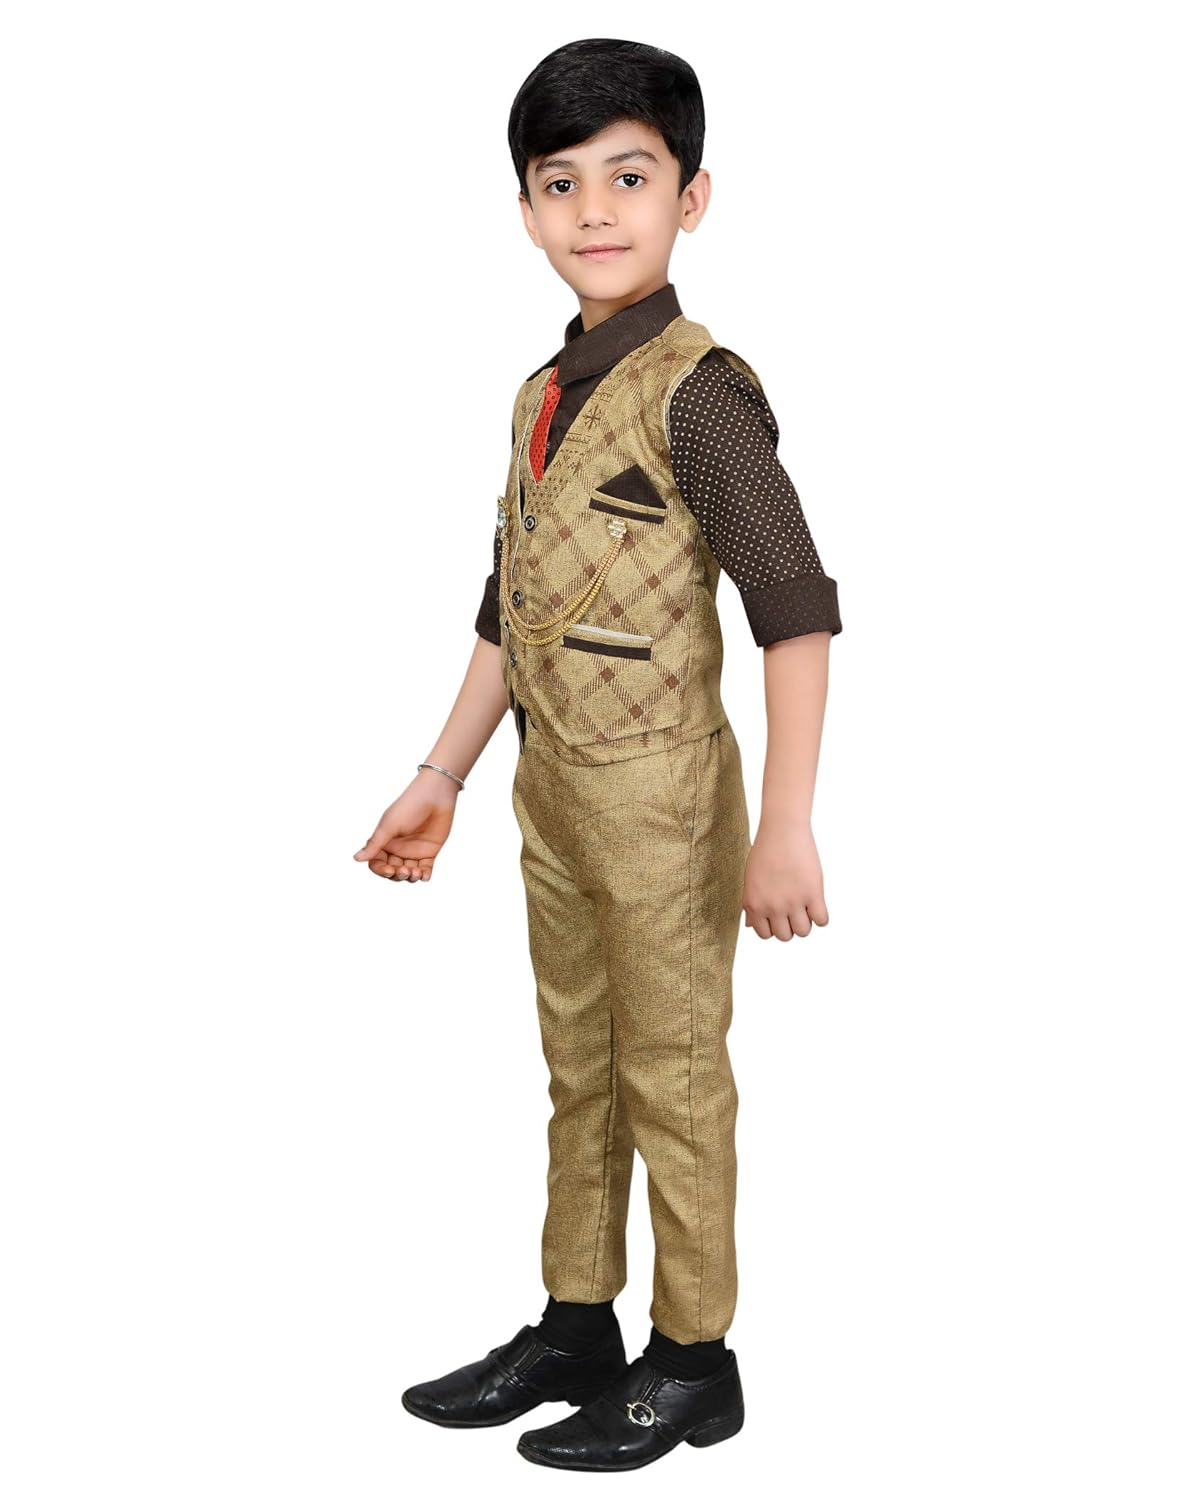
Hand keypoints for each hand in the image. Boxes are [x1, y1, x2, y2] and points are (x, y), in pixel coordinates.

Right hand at [353, 771, 459, 881]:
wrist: (435, 796)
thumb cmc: (409, 806)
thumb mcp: (389, 826)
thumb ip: (375, 844)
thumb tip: (355, 858)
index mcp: (384, 842)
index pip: (377, 863)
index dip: (381, 870)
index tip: (390, 870)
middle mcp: (397, 848)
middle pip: (393, 872)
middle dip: (397, 875)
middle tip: (405, 871)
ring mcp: (413, 851)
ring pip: (408, 873)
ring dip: (411, 877)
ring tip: (415, 872)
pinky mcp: (429, 852)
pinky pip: (425, 869)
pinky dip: (424, 876)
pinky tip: (424, 875)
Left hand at [742, 821, 829, 940]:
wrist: (782, 830)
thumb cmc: (765, 852)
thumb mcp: (750, 880)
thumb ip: (751, 905)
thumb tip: (751, 926)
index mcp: (754, 905)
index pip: (765, 934)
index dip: (773, 926)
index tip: (779, 915)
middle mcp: (773, 907)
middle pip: (785, 936)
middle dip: (789, 925)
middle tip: (793, 910)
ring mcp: (793, 901)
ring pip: (803, 931)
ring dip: (806, 922)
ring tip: (805, 907)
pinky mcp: (813, 893)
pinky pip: (822, 920)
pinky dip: (821, 916)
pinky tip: (816, 903)